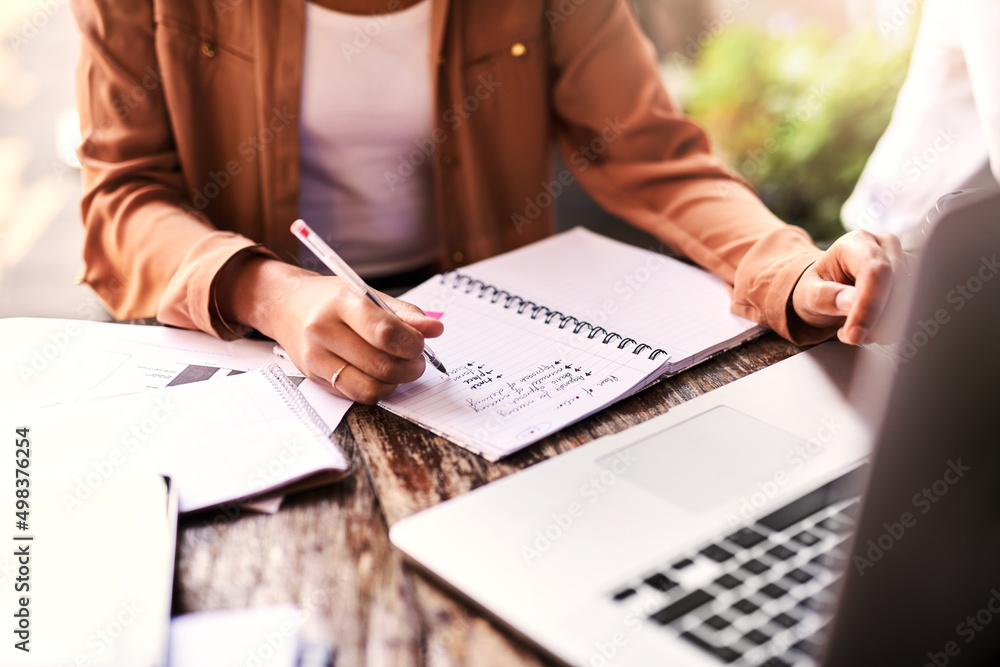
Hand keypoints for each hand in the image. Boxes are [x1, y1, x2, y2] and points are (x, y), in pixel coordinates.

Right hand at [218, 256, 442, 403]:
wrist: (287, 307)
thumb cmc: (333, 300)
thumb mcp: (369, 295)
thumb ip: (405, 314)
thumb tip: (436, 329)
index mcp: (341, 302)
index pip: (384, 333)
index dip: (412, 344)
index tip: (421, 344)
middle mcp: (323, 330)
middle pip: (381, 365)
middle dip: (410, 367)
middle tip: (417, 360)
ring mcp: (316, 358)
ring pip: (370, 388)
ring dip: (396, 383)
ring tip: (401, 369)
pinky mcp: (314, 378)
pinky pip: (356, 396)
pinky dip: (377, 390)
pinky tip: (380, 375)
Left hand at [791, 231, 911, 344]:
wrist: (828, 290)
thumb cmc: (817, 289)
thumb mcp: (809, 293)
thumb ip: (826, 297)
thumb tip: (852, 302)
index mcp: (857, 242)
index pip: (874, 272)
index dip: (868, 307)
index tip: (855, 335)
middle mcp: (886, 246)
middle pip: (898, 286)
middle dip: (877, 320)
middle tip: (853, 336)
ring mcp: (904, 261)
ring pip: (910, 298)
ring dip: (886, 325)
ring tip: (858, 330)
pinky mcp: (914, 280)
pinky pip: (914, 307)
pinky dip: (895, 325)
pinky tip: (873, 328)